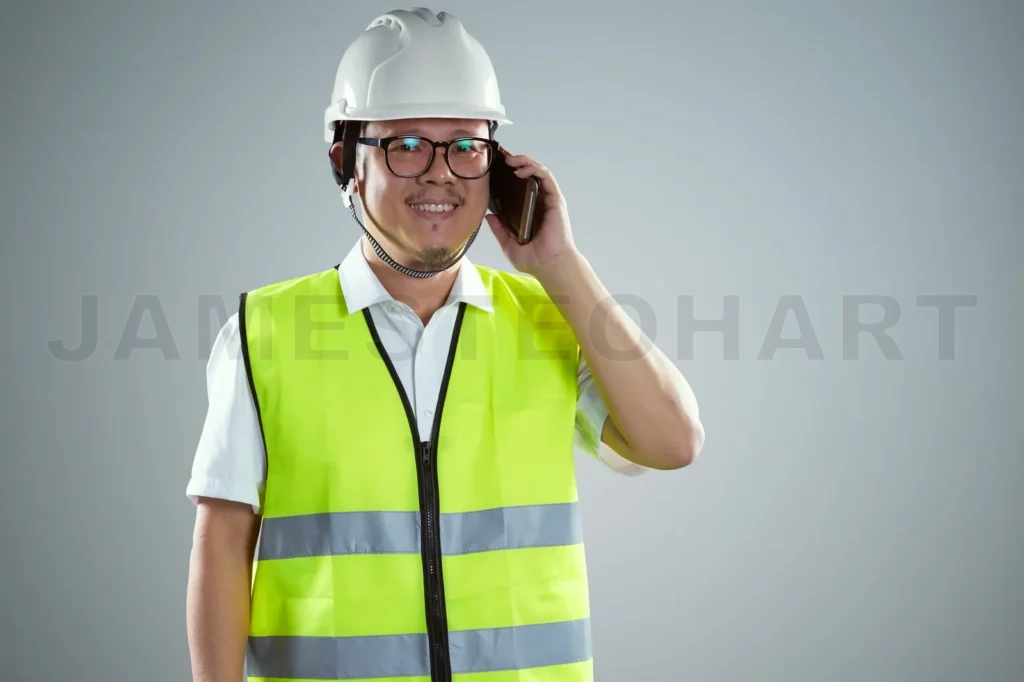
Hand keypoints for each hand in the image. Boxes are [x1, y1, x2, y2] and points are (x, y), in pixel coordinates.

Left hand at [485, 154, 578, 277]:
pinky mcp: (555, 200)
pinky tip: (520, 170)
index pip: (521, 187)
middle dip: (517, 163)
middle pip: (530, 175)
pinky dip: (534, 169)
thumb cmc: (535, 259)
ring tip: (510, 160)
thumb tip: (489, 217)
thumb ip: (499, 230)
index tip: (498, 170)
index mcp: (530, 212)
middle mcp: (540, 203)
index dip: (511, 175)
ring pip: (538, 172)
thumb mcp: (509, 245)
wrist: (549, 266)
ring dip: (525, 161)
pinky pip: (546, 178)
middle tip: (502, 160)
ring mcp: (548, 201)